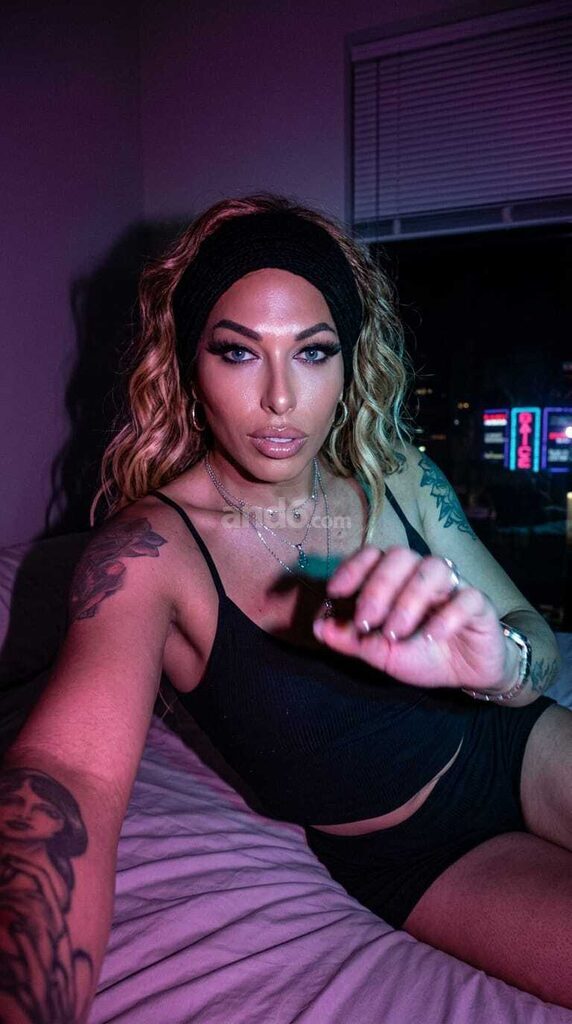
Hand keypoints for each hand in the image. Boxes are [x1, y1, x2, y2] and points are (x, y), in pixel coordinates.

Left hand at [313, 545, 516, 691]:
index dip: (353, 567)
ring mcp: (453, 586)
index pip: (374, 555)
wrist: (466, 674)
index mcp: (397, 579)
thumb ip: (351, 639)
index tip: (335, 592)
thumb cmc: (421, 653)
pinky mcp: (479, 604)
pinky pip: (466, 597)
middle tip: (367, 623)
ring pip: (433, 569)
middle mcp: (423, 574)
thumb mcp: (380, 652)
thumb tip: (319, 626)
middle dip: (378, 588)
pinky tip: (431, 638)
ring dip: (408, 601)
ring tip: (396, 633)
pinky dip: (446, 616)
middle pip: (400, 556)